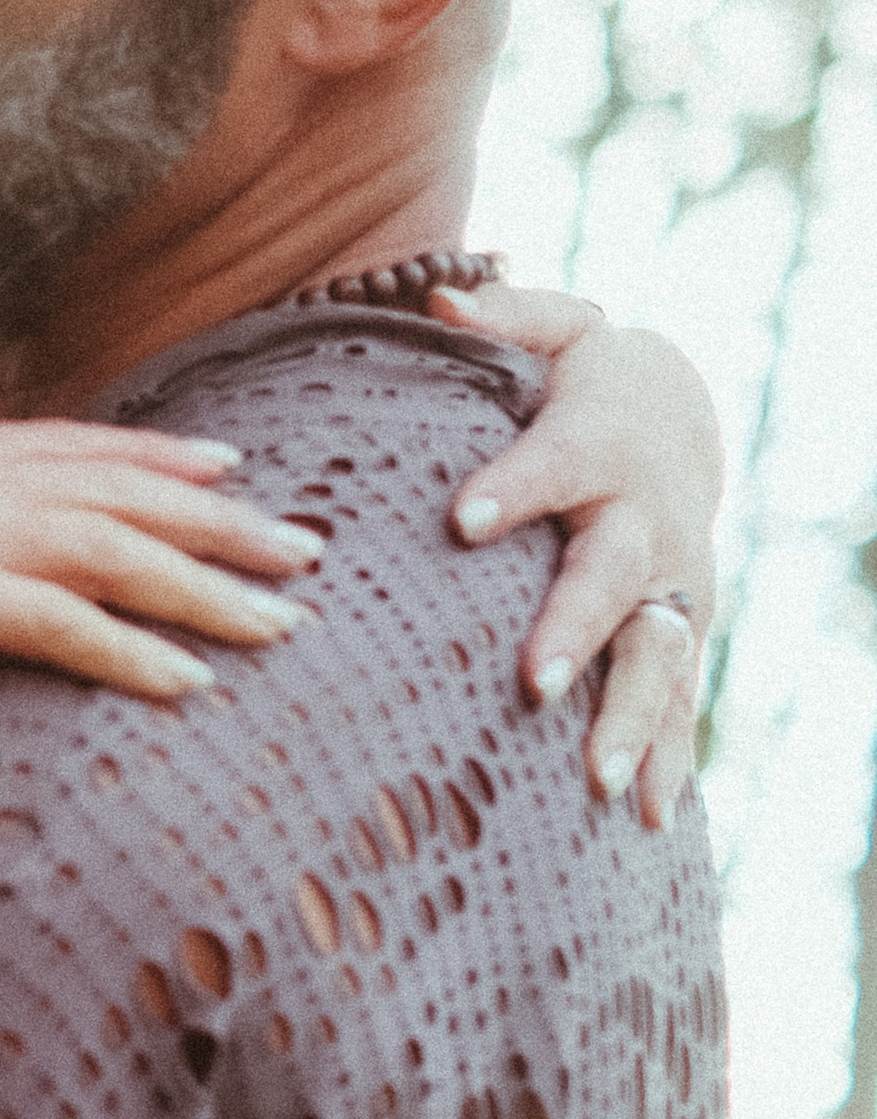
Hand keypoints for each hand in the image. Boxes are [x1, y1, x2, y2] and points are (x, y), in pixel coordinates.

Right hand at [0, 419, 322, 763]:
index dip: (158, 459)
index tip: (233, 472)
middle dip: (220, 521)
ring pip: (112, 551)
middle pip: (114, 490)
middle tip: (307, 546)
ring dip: (207, 589)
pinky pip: (64, 625)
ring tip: (285, 624)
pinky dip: (135, 653)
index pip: (66, 449)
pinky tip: (194, 684)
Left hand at [431, 282, 721, 825]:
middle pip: (612, 578)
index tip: (462, 517)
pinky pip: (678, 698)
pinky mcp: (681, 630)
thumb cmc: (587, 377)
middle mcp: (645, 521)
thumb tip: (438, 295)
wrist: (678, 416)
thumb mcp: (557, 328)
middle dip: (575, 630)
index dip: (511, 487)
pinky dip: (669, 758)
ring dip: (631, 720)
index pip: (552, 464)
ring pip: (656, 656)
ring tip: (600, 785)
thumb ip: (500, 313)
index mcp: (596, 447)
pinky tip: (647, 823)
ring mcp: (673, 584)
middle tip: (531, 683)